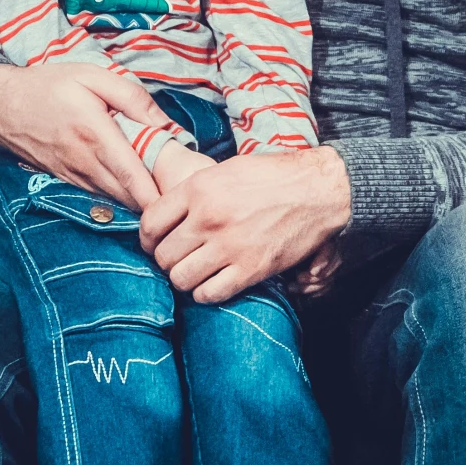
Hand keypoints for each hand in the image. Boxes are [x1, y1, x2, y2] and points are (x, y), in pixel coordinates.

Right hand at [0, 62, 165, 210]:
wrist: (0, 105)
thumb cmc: (49, 86)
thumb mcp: (94, 76)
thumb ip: (133, 98)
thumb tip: (166, 124)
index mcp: (96, 134)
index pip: (132, 176)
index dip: (156, 195)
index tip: (179, 202)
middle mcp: (85, 162)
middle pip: (128, 195)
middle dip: (155, 200)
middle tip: (180, 194)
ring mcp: (74, 175)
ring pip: (114, 198)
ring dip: (138, 200)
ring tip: (163, 192)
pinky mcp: (66, 180)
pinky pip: (98, 194)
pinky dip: (119, 195)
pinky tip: (134, 187)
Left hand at [141, 147, 352, 303]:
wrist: (317, 190)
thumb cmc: (272, 176)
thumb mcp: (225, 170)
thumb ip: (195, 191)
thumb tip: (168, 213)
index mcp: (199, 189)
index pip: (149, 224)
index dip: (147, 238)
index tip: (155, 242)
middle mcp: (209, 218)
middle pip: (163, 255)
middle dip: (167, 260)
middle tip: (179, 258)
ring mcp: (229, 246)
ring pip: (181, 279)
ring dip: (185, 278)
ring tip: (196, 271)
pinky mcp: (250, 269)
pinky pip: (209, 294)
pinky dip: (206, 293)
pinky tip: (214, 282)